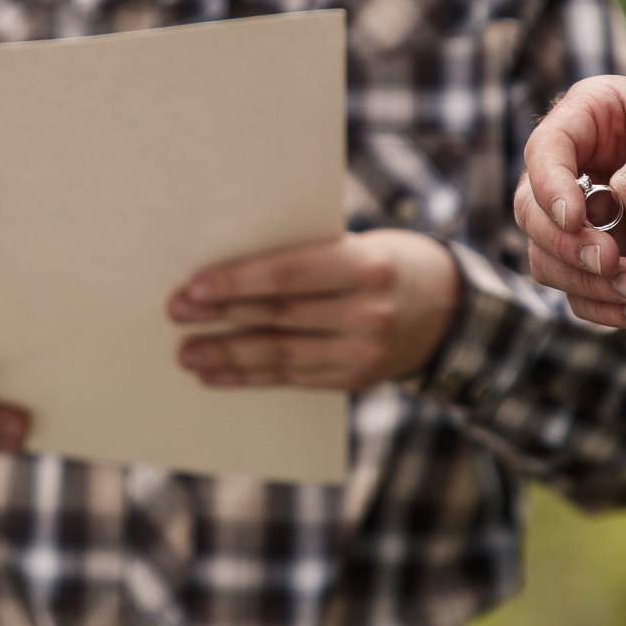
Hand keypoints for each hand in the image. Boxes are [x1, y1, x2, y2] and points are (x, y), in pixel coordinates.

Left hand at [167, 230, 459, 391]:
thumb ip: (306, 257)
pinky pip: (292, 379)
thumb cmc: (385, 262)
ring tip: (186, 353)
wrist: (450, 308)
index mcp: (366, 267)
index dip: (237, 282)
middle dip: (222, 316)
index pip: (288, 276)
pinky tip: (216, 374)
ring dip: (227, 355)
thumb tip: (227, 270)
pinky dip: (249, 377)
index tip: (194, 286)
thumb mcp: (359, 245)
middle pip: (279, 316)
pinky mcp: (354, 380)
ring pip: (280, 355)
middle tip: (175, 314)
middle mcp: (368, 314)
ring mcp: (363, 353)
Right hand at [514, 76, 625, 327]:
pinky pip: (578, 293)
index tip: (577, 219)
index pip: (546, 149)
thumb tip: (624, 195)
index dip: (550, 186)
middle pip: (532, 210)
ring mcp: (590, 220)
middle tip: (612, 260)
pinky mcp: (607, 263)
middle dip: (565, 243)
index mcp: (595, 118)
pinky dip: (602, 308)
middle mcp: (580, 169)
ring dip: (585, 282)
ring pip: (547, 257)